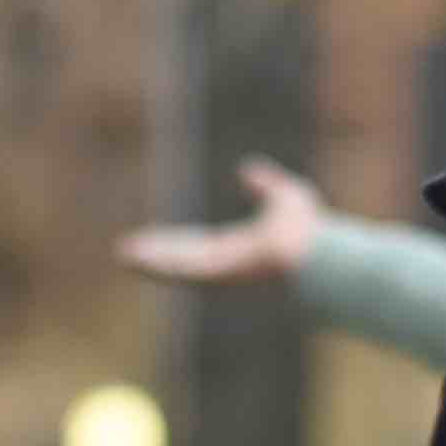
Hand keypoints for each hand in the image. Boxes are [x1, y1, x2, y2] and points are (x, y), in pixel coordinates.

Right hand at [120, 159, 329, 289]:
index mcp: (239, 252)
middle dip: (154, 256)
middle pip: (181, 261)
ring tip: (124, 254)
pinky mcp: (220, 276)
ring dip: (151, 262)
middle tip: (125, 252)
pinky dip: (161, 264)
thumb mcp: (285, 196)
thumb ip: (266, 185)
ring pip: (178, 268)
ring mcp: (222, 275)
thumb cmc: (312, 234)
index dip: (173, 243)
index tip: (150, 240)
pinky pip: (184, 270)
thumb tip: (248, 170)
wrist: (321, 255)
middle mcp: (226, 268)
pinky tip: (141, 257)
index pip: (198, 248)